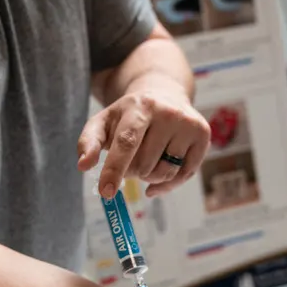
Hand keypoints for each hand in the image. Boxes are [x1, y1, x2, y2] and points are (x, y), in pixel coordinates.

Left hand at [77, 76, 210, 198]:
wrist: (164, 94)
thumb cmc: (129, 116)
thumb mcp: (104, 121)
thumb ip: (88, 141)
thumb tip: (83, 165)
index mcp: (139, 106)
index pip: (127, 143)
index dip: (115, 169)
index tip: (106, 192)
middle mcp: (168, 112)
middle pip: (144, 164)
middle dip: (132, 171)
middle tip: (132, 158)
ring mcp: (188, 124)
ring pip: (164, 172)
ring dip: (150, 176)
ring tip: (148, 159)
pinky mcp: (203, 135)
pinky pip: (184, 175)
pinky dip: (168, 184)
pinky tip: (159, 176)